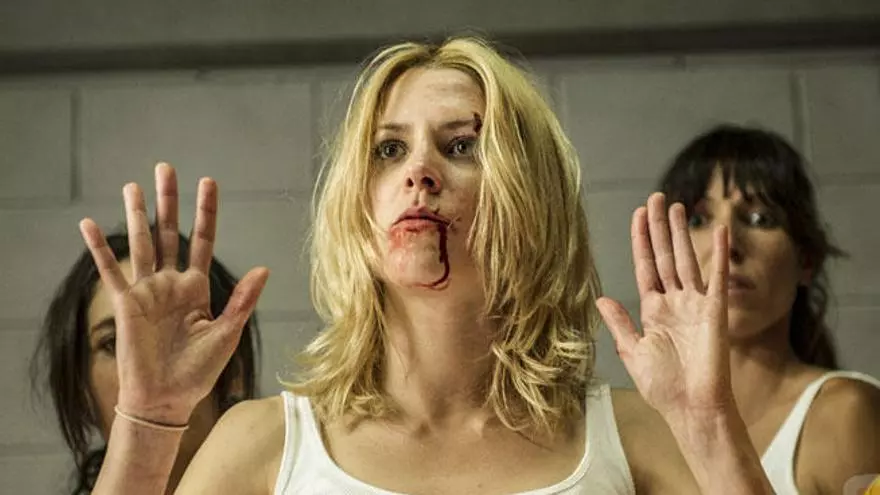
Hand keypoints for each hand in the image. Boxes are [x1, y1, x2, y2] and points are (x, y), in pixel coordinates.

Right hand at [79, 163, 268, 424]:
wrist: (168, 400)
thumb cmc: (199, 371)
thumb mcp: (227, 333)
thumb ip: (242, 300)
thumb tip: (265, 268)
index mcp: (198, 287)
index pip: (203, 240)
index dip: (206, 212)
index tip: (207, 181)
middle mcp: (172, 283)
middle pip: (170, 232)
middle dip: (168, 201)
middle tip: (165, 167)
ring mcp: (148, 292)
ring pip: (142, 244)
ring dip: (137, 215)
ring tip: (132, 185)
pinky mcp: (127, 305)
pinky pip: (112, 271)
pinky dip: (100, 248)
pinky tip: (89, 225)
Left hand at [597, 193, 732, 417]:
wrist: (691, 408)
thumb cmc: (664, 387)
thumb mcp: (634, 352)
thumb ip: (620, 324)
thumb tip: (602, 300)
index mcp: (653, 310)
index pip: (646, 267)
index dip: (642, 241)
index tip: (638, 215)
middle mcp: (675, 302)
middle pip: (665, 256)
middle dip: (659, 228)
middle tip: (656, 198)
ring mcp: (696, 305)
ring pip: (686, 260)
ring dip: (682, 233)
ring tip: (676, 206)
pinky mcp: (715, 312)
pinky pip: (717, 278)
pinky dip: (719, 254)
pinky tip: (719, 231)